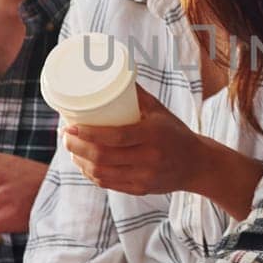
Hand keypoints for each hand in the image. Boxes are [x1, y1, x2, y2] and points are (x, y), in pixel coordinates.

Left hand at [63, 87, 204, 196]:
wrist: (197, 164)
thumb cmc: (175, 132)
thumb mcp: (160, 111)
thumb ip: (137, 95)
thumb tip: (112, 73)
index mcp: (153, 136)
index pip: (114, 137)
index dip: (88, 134)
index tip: (70, 126)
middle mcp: (148, 159)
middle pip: (102, 157)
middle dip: (76, 148)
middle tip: (65, 136)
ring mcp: (144, 177)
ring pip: (101, 173)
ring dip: (80, 162)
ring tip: (71, 149)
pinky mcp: (140, 190)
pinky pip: (108, 184)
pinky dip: (91, 174)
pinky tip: (84, 164)